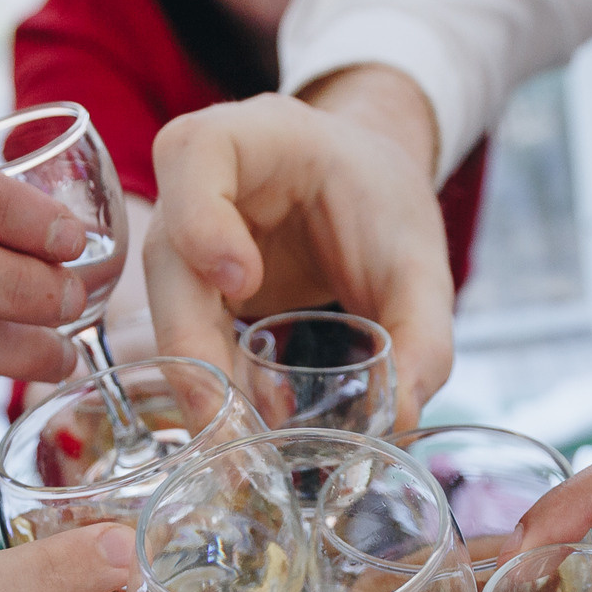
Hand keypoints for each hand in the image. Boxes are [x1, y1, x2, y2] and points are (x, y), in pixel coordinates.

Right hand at [145, 80, 457, 422]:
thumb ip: (423, 331)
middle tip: (232, 427)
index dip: (203, 218)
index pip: (195, 153)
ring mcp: (185, 241)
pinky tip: (253, 437)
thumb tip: (399, 416)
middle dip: (195, 351)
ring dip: (203, 390)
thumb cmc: (382, 199)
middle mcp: (198, 186)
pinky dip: (218, 396)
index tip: (243, 282)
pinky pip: (190, 346)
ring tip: (245, 454)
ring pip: (168, 316)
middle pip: (168, 261)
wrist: (365, 190)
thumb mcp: (418, 257)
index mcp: (253, 137)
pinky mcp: (192, 293)